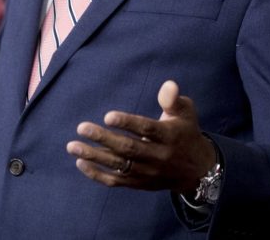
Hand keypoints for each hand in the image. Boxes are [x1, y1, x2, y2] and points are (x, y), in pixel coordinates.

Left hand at [65, 80, 214, 192]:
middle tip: (82, 127)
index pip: (146, 129)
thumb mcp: (185, 113)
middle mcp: (158, 156)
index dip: (127, 123)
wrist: (197, 171)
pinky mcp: (140, 184)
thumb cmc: (185, 133)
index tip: (107, 116)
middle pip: (128, 148)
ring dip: (94, 156)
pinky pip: (116, 181)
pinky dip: (97, 174)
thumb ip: (173, 100)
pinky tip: (80, 162)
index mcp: (169, 136)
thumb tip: (168, 85)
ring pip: (119, 165)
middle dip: (104, 138)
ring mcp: (148, 172)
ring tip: (72, 146)